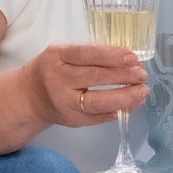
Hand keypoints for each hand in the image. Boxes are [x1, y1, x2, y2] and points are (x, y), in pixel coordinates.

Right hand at [25, 42, 148, 129]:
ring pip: (98, 102)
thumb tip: (129, 59)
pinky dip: (118, 110)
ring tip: (142, 91)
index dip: (111, 56)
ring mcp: (65, 103)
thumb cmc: (53, 69)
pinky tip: (132, 104)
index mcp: (57, 56)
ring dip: (124, 97)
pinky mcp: (72, 120)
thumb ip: (91, 54)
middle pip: (94, 78)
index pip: (87, 54)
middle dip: (123, 76)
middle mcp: (59, 79)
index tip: (133, 58)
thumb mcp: (63, 52)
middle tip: (142, 75)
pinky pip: (99, 117)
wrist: (29, 97)